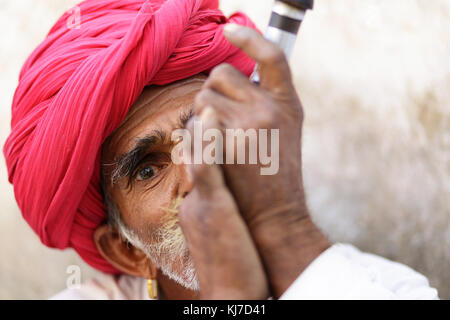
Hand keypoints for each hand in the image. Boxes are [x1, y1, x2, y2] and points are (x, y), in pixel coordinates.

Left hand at [193, 24, 330, 297]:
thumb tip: (231, 79)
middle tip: (221, 118)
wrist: (274, 214)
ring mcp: (246, 126)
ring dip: (202, 114)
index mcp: (287, 103)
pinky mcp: (224, 144)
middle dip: (213, 92)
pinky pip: (194, 123)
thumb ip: (264, 102)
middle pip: (220, 74)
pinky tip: (211, 153)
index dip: (250, 38)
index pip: (272, 56)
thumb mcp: (284, 130)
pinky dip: (195, 135)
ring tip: (219, 140)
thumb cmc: (276, 172)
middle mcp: (269, 109)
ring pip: (202, 98)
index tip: (228, 30)